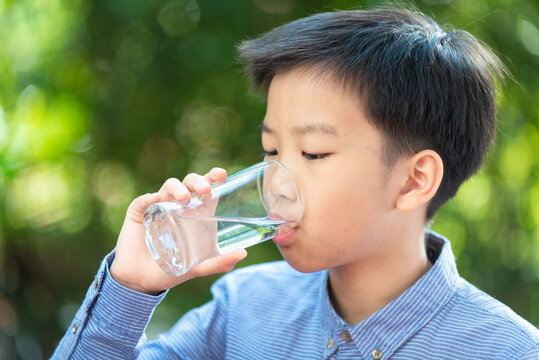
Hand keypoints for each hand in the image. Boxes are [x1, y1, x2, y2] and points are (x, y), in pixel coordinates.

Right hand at [110, 167, 247, 294]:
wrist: (144, 281)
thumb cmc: (174, 269)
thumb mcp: (201, 267)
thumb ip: (221, 262)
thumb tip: (244, 253)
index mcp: (196, 212)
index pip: (206, 188)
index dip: (213, 177)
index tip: (222, 174)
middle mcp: (178, 205)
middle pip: (189, 183)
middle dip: (198, 181)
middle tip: (204, 190)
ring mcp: (158, 206)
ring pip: (168, 187)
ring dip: (177, 188)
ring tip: (184, 198)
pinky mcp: (138, 213)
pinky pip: (143, 201)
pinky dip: (149, 197)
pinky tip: (155, 199)